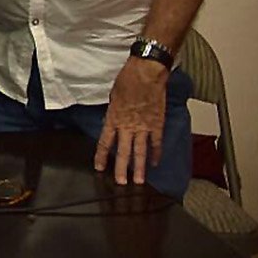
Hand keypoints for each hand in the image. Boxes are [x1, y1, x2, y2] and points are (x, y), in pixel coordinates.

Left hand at [93, 57, 167, 188]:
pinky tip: (155, 163)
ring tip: (140, 181)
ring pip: (140, 151)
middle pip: (123, 152)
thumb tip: (114, 121)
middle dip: (121, 169)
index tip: (99, 168)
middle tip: (121, 183)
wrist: (147, 73)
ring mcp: (144, 127)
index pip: (105, 142)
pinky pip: (156, 143)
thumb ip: (114, 112)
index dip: (101, 156)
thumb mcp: (113, 97)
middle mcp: (127, 126)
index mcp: (113, 118)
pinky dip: (156, 153)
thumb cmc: (127, 80)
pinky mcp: (158, 124)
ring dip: (140, 167)